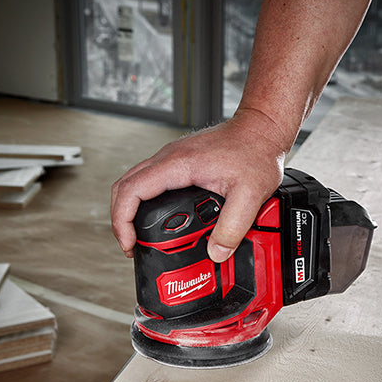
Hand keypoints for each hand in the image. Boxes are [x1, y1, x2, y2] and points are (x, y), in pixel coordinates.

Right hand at [109, 107, 290, 260]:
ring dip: (130, 209)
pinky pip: (150, 180)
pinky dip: (145, 200)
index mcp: (177, 164)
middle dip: (120, 219)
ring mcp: (171, 158)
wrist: (261, 129)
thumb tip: (216, 253)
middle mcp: (168, 158)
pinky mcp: (179, 161)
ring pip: (134, 182)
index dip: (122, 221)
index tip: (129, 243)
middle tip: (132, 244)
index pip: (131, 191)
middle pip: (124, 187)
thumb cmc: (255, 152)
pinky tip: (159, 217)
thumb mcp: (251, 195)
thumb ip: (233, 227)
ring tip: (141, 235)